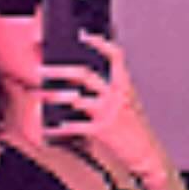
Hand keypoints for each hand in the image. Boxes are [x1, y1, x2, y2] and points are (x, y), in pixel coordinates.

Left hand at [43, 34, 168, 184]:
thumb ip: (110, 88)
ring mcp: (109, 113)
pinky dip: (62, 127)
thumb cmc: (134, 128)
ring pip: (77, 99)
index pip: (115, 56)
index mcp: (123, 86)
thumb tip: (83, 77)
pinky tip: (52, 126)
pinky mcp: (102, 131)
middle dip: (60, 70)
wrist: (146, 154)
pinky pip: (77, 126)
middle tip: (42, 69)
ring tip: (42, 94)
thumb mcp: (127, 102)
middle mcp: (116, 96)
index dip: (100, 43)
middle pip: (85, 75)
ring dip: (56, 96)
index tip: (84, 35)